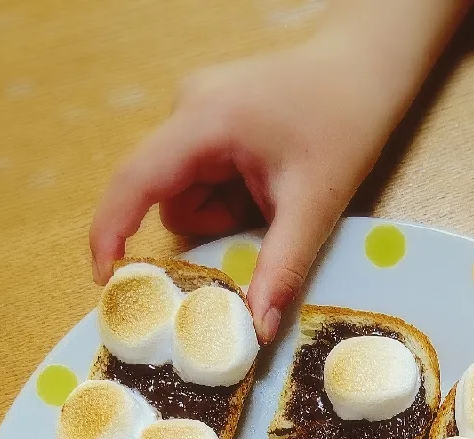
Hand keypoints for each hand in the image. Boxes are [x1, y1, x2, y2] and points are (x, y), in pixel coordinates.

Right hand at [89, 0, 469, 341]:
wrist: (367, 70)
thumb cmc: (344, 124)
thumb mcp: (314, 206)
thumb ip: (280, 270)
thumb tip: (258, 332)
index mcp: (202, 120)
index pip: (134, 181)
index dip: (111, 232)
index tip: (106, 281)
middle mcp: (186, 108)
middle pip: (168, 196)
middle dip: (212, 224)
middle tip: (260, 221)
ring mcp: (195, 110)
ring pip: (187, 193)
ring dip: (224, 213)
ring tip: (271, 196)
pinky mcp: (208, 118)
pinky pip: (202, 178)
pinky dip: (231, 196)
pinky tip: (266, 181)